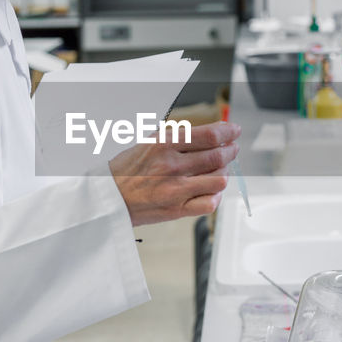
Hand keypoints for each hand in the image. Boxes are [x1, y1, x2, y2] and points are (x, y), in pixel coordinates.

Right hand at [109, 121, 241, 225]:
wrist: (108, 197)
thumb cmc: (127, 169)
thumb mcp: (149, 143)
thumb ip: (179, 138)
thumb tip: (211, 134)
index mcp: (164, 144)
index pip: (209, 135)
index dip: (228, 132)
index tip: (234, 131)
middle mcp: (172, 166)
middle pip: (218, 156)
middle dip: (231, 151)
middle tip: (232, 149)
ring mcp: (176, 189)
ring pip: (219, 179)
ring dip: (225, 172)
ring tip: (220, 169)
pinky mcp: (177, 209)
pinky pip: (210, 203)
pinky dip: (216, 195)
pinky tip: (211, 189)